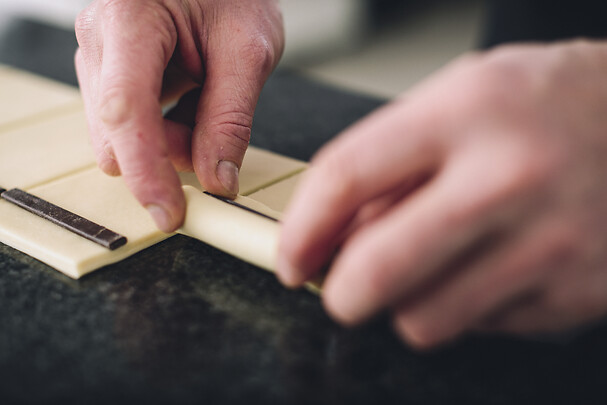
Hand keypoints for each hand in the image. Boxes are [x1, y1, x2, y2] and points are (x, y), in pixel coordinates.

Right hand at [75, 0, 283, 230]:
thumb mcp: (248, 49)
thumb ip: (230, 118)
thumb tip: (217, 180)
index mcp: (130, 18)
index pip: (127, 110)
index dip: (147, 170)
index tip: (170, 213)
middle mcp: (100, 39)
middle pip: (121, 132)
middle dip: (172, 149)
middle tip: (216, 123)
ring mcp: (97, 58)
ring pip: (122, 136)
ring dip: (170, 139)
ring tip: (204, 96)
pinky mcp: (106, 74)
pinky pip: (129, 125)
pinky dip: (164, 128)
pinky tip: (187, 97)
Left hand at [278, 40, 606, 347]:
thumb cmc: (545, 105)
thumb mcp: (461, 98)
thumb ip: (392, 162)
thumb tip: (334, 233)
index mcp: (468, 113)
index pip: (346, 177)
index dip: (301, 228)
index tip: (290, 257)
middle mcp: (508, 179)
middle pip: (377, 269)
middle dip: (339, 293)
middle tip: (339, 287)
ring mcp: (548, 244)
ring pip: (422, 319)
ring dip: (406, 301)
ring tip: (431, 266)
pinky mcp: (574, 294)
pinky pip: (480, 327)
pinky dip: (466, 306)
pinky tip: (488, 267)